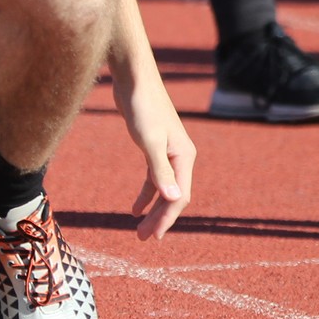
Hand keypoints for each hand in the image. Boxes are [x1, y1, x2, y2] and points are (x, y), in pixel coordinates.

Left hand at [116, 77, 194, 240]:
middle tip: (144, 238)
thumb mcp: (149, 141)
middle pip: (173, 196)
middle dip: (160, 218)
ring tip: (140, 229)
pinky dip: (145, 194)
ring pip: (163, 189)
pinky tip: (134, 208)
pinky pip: (154, 178)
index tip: (153, 237)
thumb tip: (173, 200)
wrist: (134, 79)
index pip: (179, 196)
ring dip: (153, 209)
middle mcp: (180, 157)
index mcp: (184, 157)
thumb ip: (160, 171)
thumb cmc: (142, 107)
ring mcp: (168, 152)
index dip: (167, 218)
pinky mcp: (154, 147)